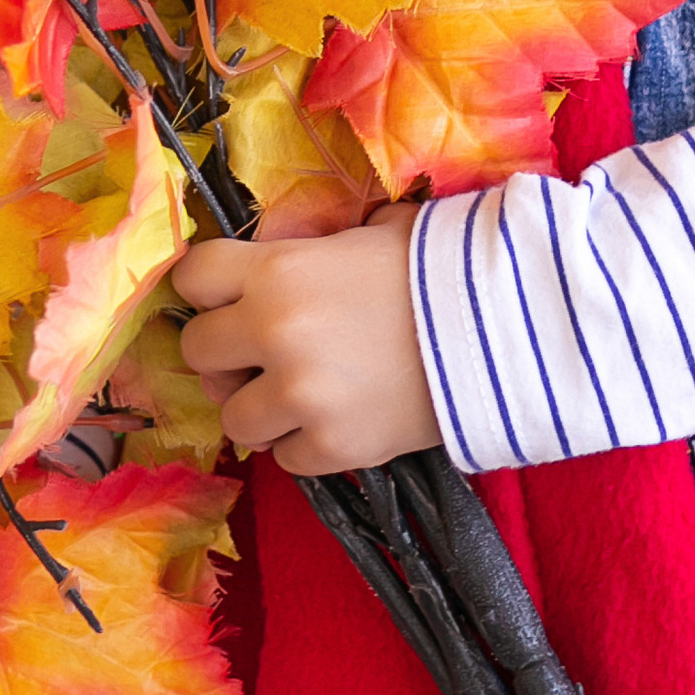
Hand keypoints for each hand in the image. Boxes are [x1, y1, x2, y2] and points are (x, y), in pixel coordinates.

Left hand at [170, 204, 440, 473]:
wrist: (500, 331)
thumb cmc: (433, 270)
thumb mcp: (366, 236)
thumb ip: (311, 251)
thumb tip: (286, 259)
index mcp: (277, 270)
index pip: (193, 277)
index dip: (207, 289)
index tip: (226, 300)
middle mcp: (273, 332)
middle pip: (198, 352)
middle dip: (226, 353)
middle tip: (260, 354)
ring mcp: (299, 396)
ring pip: (232, 419)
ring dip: (260, 409)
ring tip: (302, 395)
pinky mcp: (329, 448)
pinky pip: (284, 458)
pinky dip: (305, 444)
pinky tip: (339, 419)